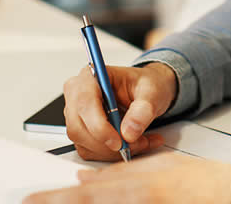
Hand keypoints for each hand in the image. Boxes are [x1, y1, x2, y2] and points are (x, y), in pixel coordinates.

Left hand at [23, 153, 230, 203]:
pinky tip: (89, 199)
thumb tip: (85, 178)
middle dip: (58, 203)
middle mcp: (141, 199)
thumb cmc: (205, 180)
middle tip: (31, 201)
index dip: (58, 198)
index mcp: (141, 185)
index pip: (90, 193)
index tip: (34, 198)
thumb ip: (125, 173)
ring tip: (50, 201)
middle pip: (92, 203)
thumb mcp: (164, 166)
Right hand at [63, 62, 177, 160]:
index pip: (85, 103)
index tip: (119, 140)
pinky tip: (132, 145)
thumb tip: (129, 131)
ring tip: (141, 142)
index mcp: (92, 76)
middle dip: (107, 142)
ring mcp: (77, 114)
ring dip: (112, 150)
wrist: (149, 91)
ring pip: (83, 143)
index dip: (99, 126)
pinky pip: (89, 150)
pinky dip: (111, 154)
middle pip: (78, 127)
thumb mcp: (153, 91)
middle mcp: (78, 94)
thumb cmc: (147, 84)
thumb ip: (143, 109)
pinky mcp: (82, 131)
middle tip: (135, 143)